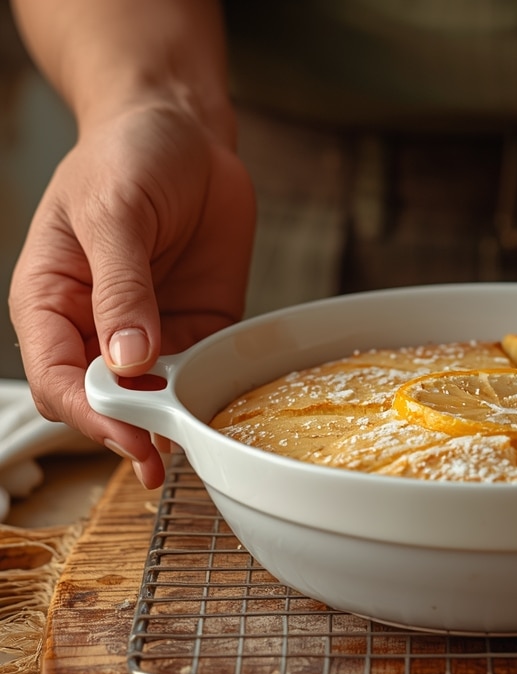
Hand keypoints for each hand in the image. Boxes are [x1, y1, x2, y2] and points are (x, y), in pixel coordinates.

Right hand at [9, 102, 255, 487]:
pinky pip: (203, 369)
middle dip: (128, 431)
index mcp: (53, 300)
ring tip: (196, 444)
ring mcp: (151, 330)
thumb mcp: (113, 213)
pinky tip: (223, 407)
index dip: (88, 413)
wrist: (185, 132)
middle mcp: (98, 326)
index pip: (58, 378)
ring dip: (172, 421)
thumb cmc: (128, 157)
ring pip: (154, 395)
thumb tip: (127, 360)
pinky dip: (210, 392)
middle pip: (103, 400)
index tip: (127, 433)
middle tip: (162, 458)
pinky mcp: (198, 325)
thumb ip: (121, 287)